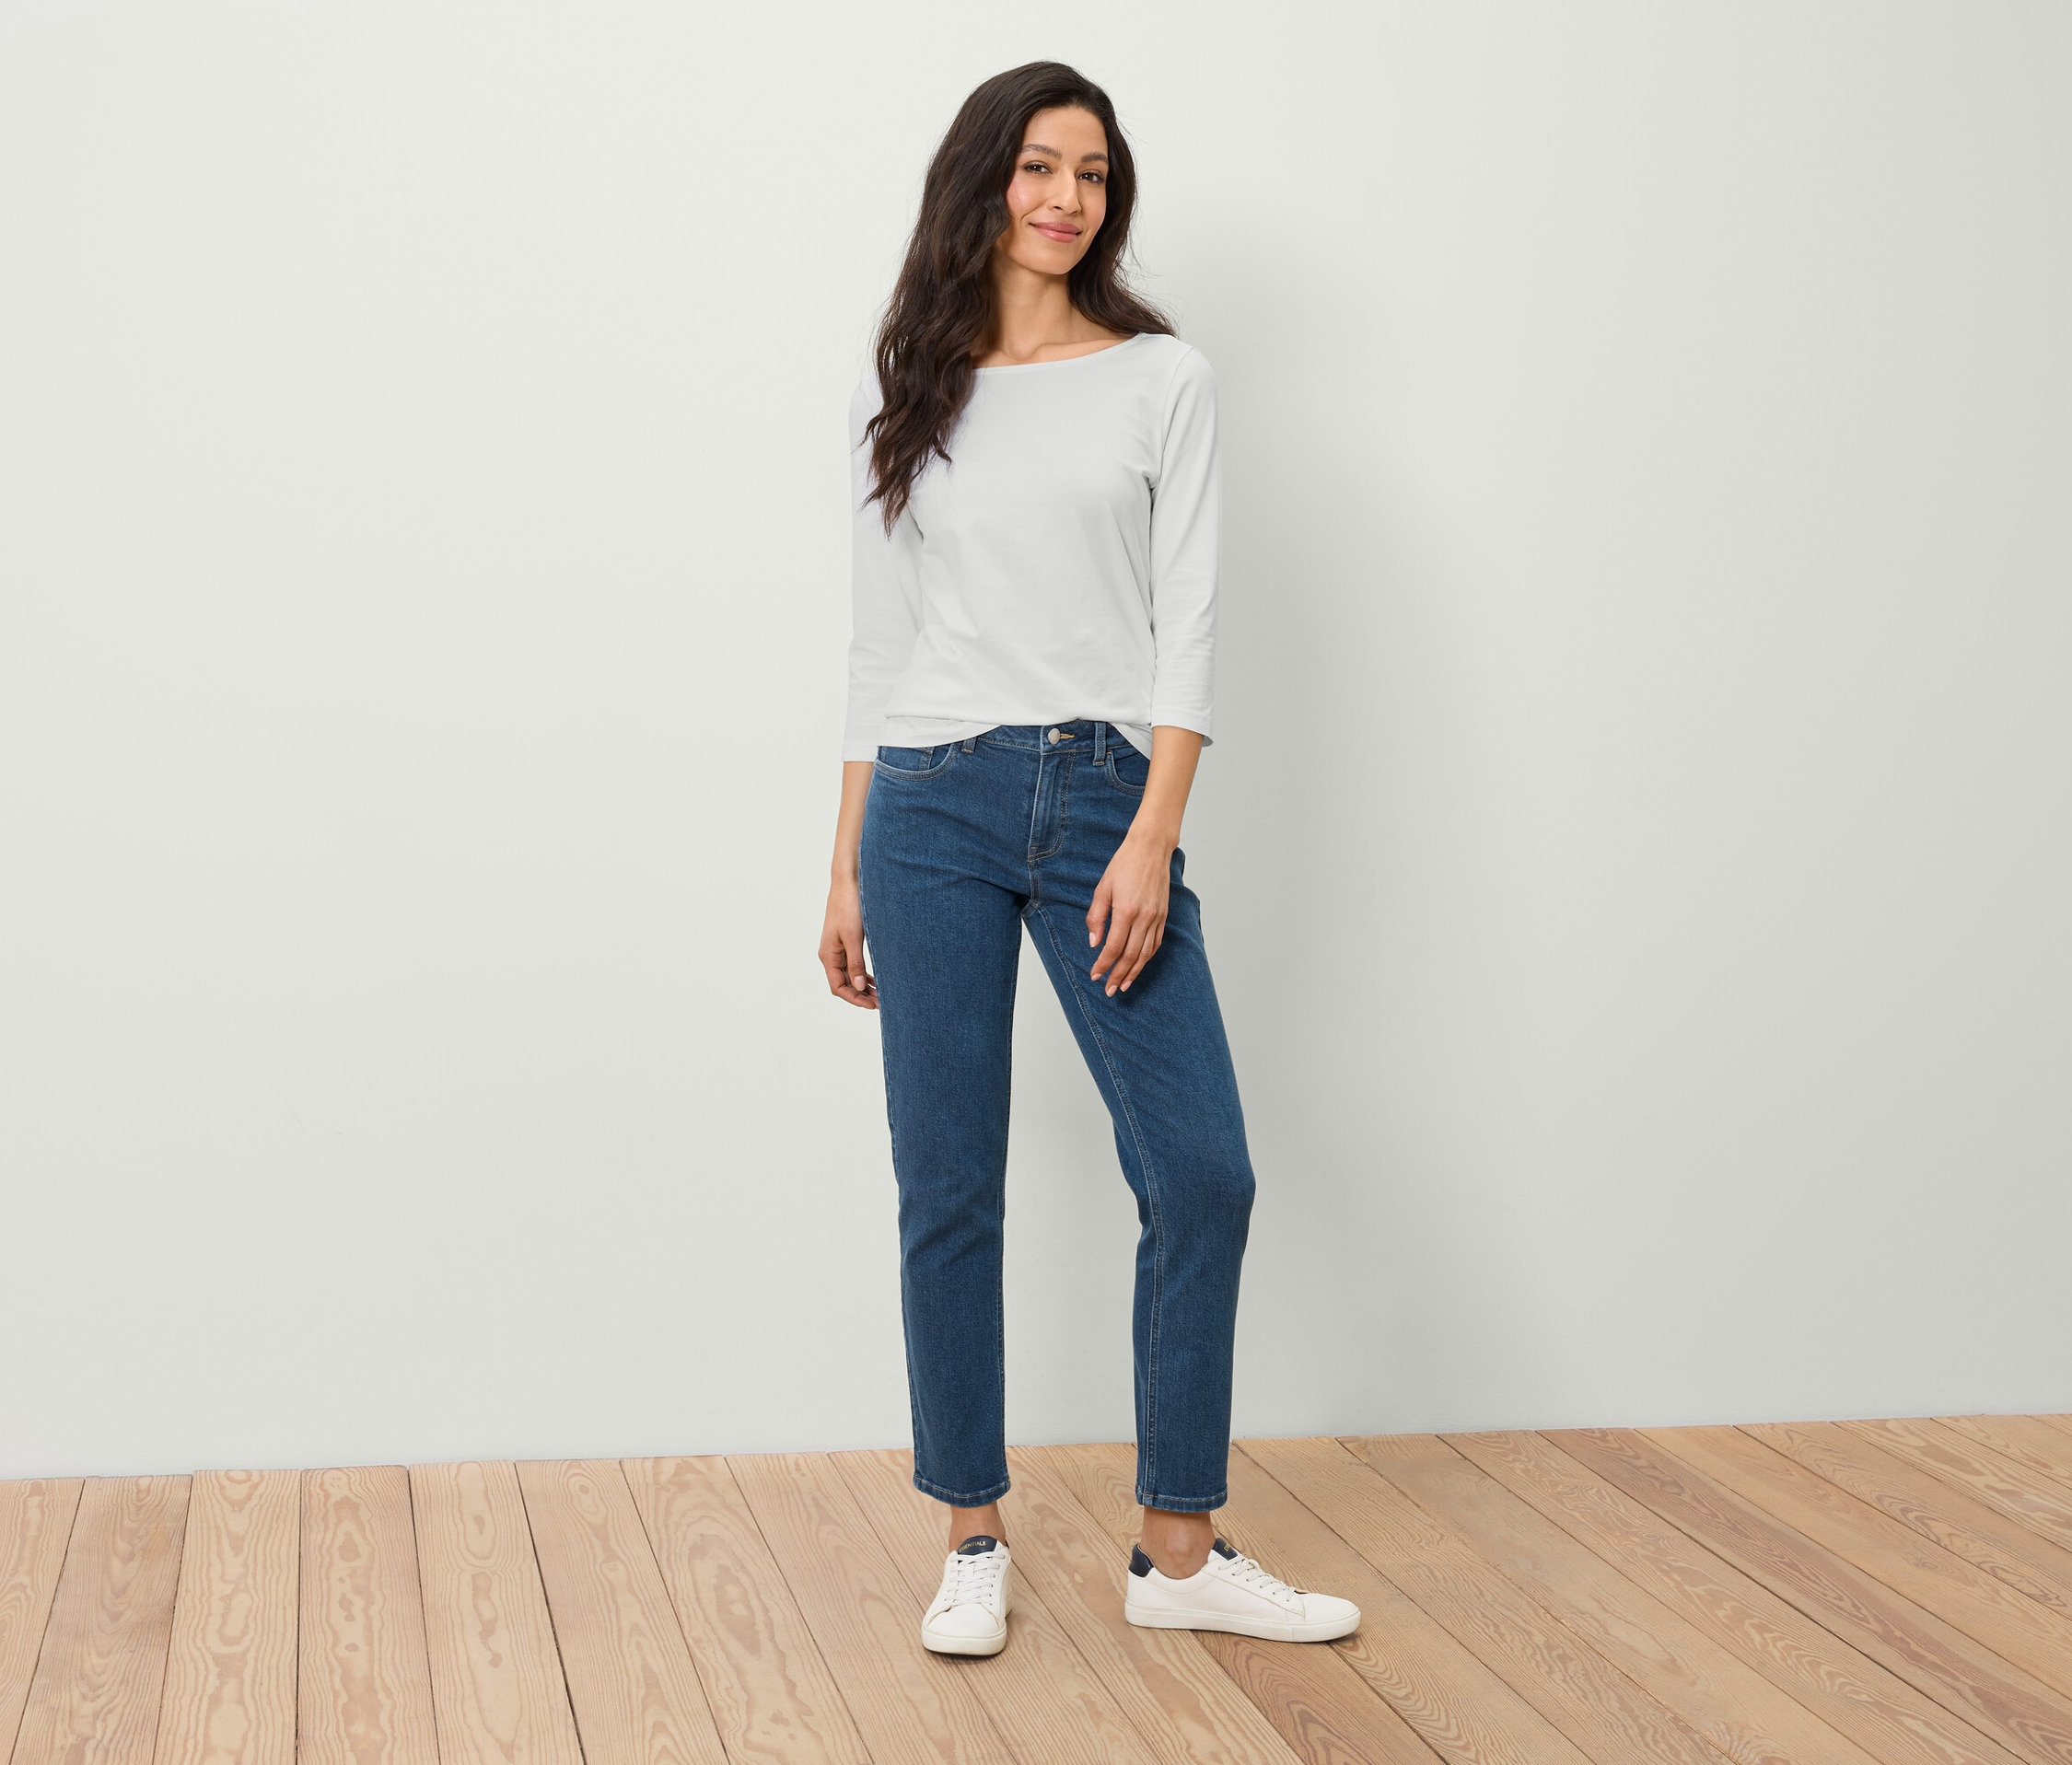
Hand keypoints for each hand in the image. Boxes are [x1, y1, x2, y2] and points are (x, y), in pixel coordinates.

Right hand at [820, 876, 875, 1007]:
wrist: (848, 882)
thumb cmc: (849, 906)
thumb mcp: (854, 937)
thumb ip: (856, 963)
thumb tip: (860, 987)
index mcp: (828, 955)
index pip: (838, 987)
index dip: (855, 999)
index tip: (873, 1005)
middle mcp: (830, 954)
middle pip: (843, 984)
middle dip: (861, 995)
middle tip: (881, 1002)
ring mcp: (837, 948)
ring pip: (849, 975)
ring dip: (863, 986)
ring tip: (881, 994)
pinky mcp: (845, 941)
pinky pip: (852, 964)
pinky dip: (863, 974)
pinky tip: (875, 979)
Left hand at [1087, 827, 1173, 995]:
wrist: (1151, 849)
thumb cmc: (1124, 865)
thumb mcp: (1102, 888)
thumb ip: (1097, 917)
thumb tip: (1094, 943)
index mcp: (1126, 911)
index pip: (1113, 947)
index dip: (1103, 965)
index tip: (1096, 976)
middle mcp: (1144, 917)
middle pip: (1131, 956)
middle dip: (1119, 976)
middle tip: (1110, 990)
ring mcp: (1156, 917)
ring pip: (1146, 953)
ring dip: (1134, 972)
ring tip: (1124, 985)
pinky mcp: (1163, 915)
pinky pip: (1156, 943)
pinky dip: (1147, 958)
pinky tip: (1139, 965)